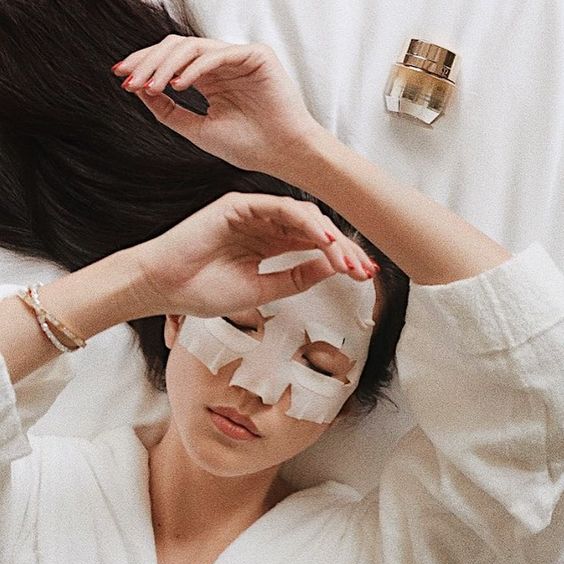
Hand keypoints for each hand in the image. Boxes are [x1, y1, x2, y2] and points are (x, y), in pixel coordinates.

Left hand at [113, 35, 320, 173]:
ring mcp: (238, 57)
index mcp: (209, 79)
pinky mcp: (256, 56)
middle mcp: (221, 64)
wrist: (284, 156)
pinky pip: (218, 54)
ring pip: (192, 47)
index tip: (121, 77)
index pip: (170, 62)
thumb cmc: (250, 147)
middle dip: (148, 61)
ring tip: (150, 86)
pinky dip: (195, 68)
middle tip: (129, 79)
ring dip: (166, 66)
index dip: (144, 66)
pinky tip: (179, 84)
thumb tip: (138, 90)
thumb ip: (169, 111)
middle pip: (175, 48)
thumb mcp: (199, 131)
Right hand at [132, 192, 376, 317]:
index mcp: (267, 246)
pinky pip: (281, 209)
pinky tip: (324, 240)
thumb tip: (331, 271)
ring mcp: (252, 213)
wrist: (164, 288)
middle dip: (343, 250)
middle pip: (314, 231)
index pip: (311, 248)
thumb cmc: (202, 292)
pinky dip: (306, 223)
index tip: (363, 276)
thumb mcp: (261, 291)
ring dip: (330, 238)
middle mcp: (263, 226)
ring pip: (303, 218)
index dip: (339, 261)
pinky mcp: (240, 204)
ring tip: (348, 261)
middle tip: (365, 269)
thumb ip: (295, 279)